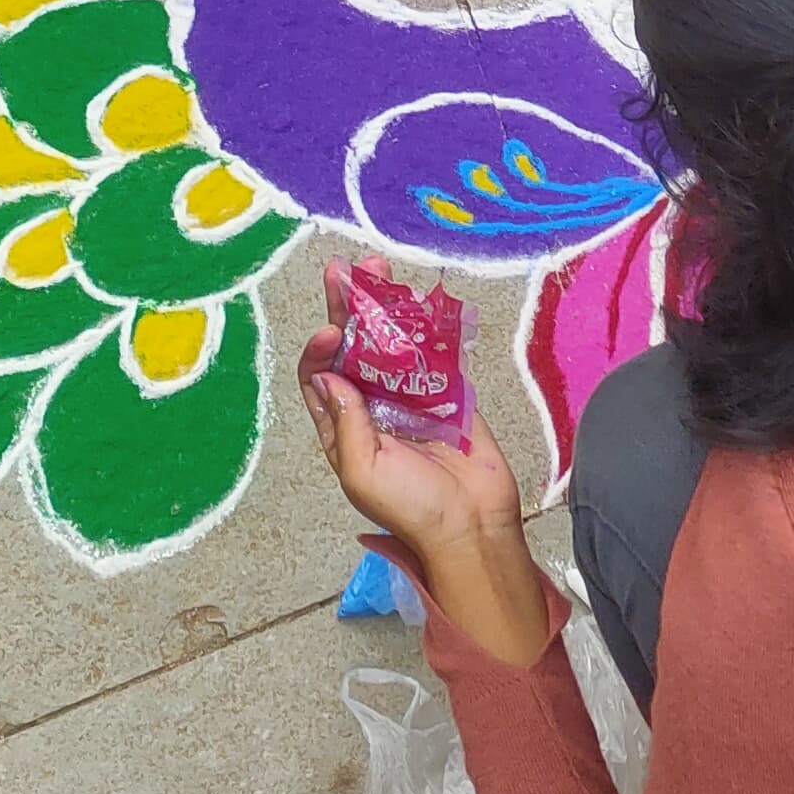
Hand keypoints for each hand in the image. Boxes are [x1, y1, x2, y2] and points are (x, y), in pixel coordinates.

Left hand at [297, 263, 527, 555]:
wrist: (473, 523)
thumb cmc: (412, 508)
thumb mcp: (363, 473)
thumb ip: (347, 423)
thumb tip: (329, 376)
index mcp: (344, 430)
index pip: (320, 378)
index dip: (320, 351)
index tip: (333, 331)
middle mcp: (373, 407)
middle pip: (353, 349)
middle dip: (348, 309)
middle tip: (346, 271)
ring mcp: (412, 396)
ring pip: (392, 343)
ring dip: (386, 307)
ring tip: (380, 269)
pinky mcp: (449, 392)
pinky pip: (435, 351)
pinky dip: (428, 324)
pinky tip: (420, 298)